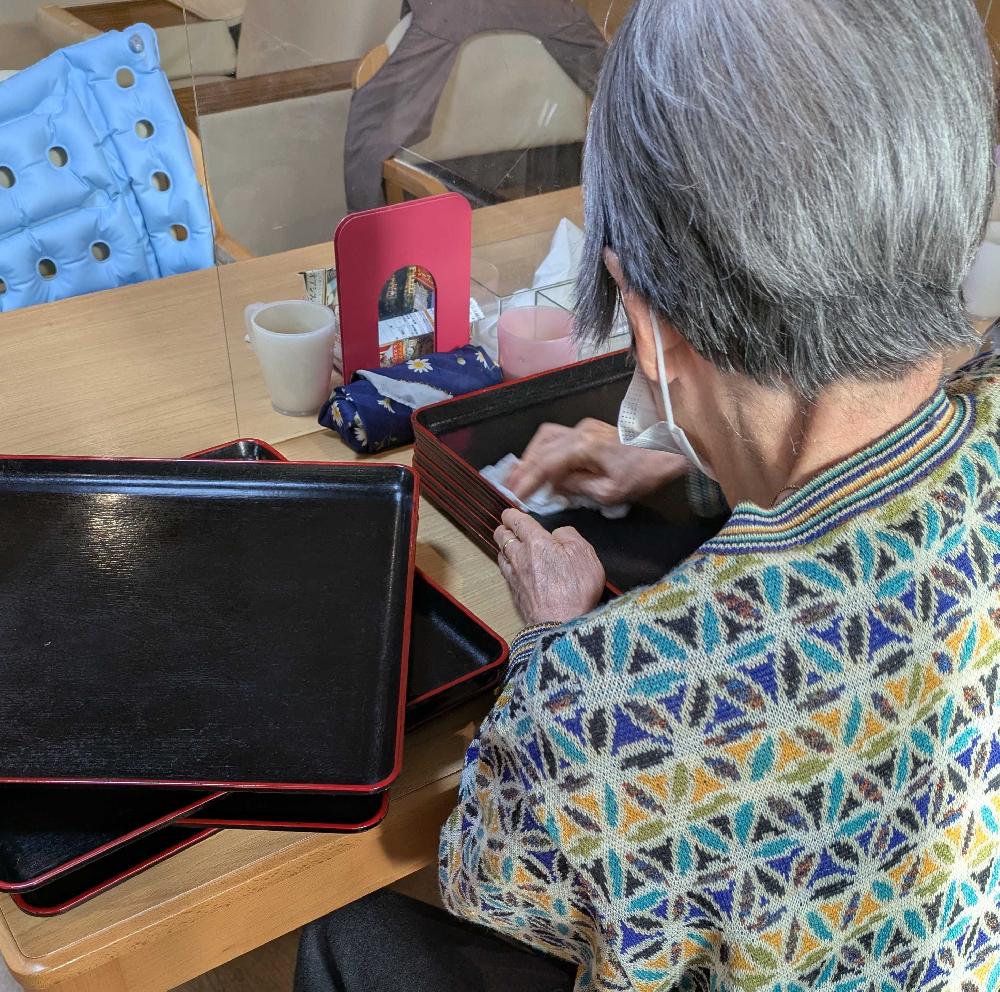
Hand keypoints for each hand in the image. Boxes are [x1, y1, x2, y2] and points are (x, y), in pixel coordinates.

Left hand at [494, 509, 605, 624]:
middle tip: (509, 526)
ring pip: (501, 554)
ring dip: (504, 547)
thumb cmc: (575, 590)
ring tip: (510, 545)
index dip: (512, 513)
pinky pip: (505, 573)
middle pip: (501, 536)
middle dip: (503, 528)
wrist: (561, 626)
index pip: (516, 520)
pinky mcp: (515, 594)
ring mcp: (514, 577)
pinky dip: (508, 566)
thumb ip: (569, 535)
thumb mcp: (584, 552)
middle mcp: (519, 557)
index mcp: (535, 542)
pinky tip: (514, 568)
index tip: (511, 512)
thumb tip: (559, 533)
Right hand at [505, 418, 686, 505]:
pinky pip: (559, 438)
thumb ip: (577, 488)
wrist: (668, 450)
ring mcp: (585, 428)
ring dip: (533, 456)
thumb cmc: (643, 472)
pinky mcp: (591, 431)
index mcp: (581, 446)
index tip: (513, 494)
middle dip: (523, 466)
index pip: (544, 463)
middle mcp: (579, 431)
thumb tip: (556, 486)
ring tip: (523, 475)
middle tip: (510, 484)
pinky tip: (545, 466)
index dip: (526, 480)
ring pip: (547, 437)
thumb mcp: (609, 492)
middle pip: (540, 445)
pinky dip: (546, 451)